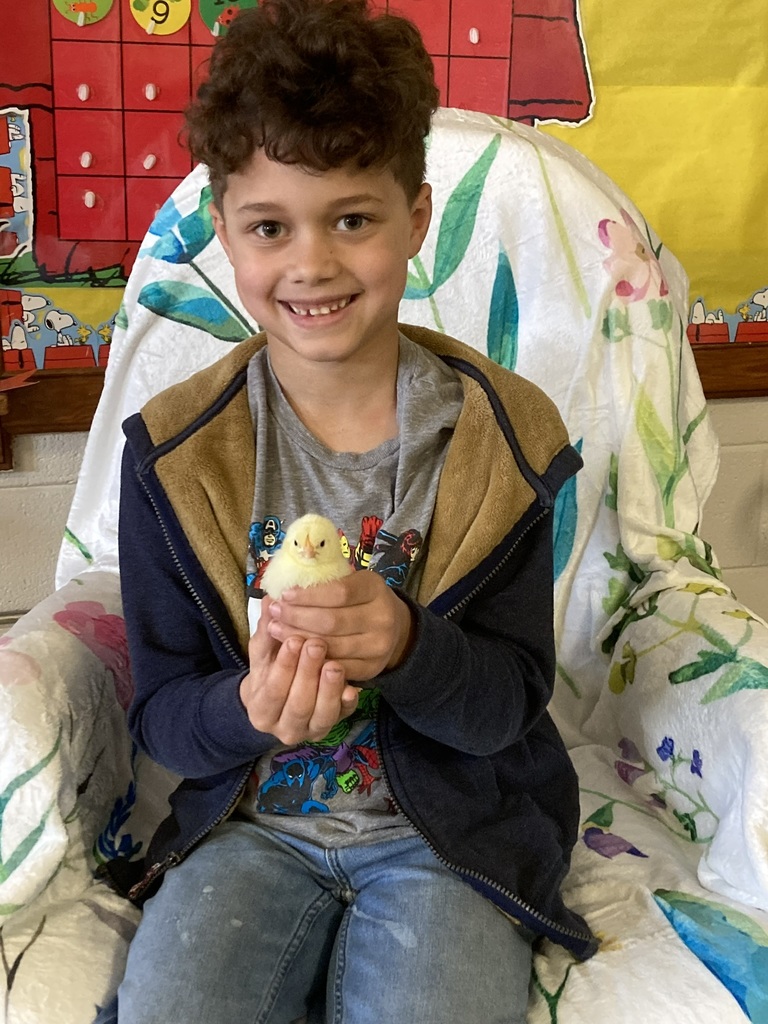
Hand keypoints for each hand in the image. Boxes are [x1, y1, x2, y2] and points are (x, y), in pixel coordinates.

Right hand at [240, 596, 359, 744]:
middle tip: (316, 645)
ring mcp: (311, 730)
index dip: (283, 666)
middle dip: (307, 675)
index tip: (293, 639)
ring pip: (322, 716)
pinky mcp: (334, 726)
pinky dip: (347, 703)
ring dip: (329, 689)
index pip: (272, 691)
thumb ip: (267, 630)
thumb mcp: (264, 651)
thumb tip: (270, 600)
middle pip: (298, 705)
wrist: (281, 696)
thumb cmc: (271, 668)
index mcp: (261, 710)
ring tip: (334, 663)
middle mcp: (285, 729)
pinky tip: (352, 687)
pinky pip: (342, 718)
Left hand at [266, 572, 415, 682]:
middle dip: (297, 617)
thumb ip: (324, 581)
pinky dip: (311, 659)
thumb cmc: (360, 600)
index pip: (338, 592)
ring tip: (275, 629)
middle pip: (332, 621)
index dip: (308, 595)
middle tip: (274, 612)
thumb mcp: (351, 581)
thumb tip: (282, 581)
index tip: (284, 595)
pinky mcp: (371, 668)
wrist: (393, 627)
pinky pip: (335, 666)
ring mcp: (378, 646)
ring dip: (298, 638)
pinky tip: (294, 650)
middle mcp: (382, 618)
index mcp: (375, 589)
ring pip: (331, 646)